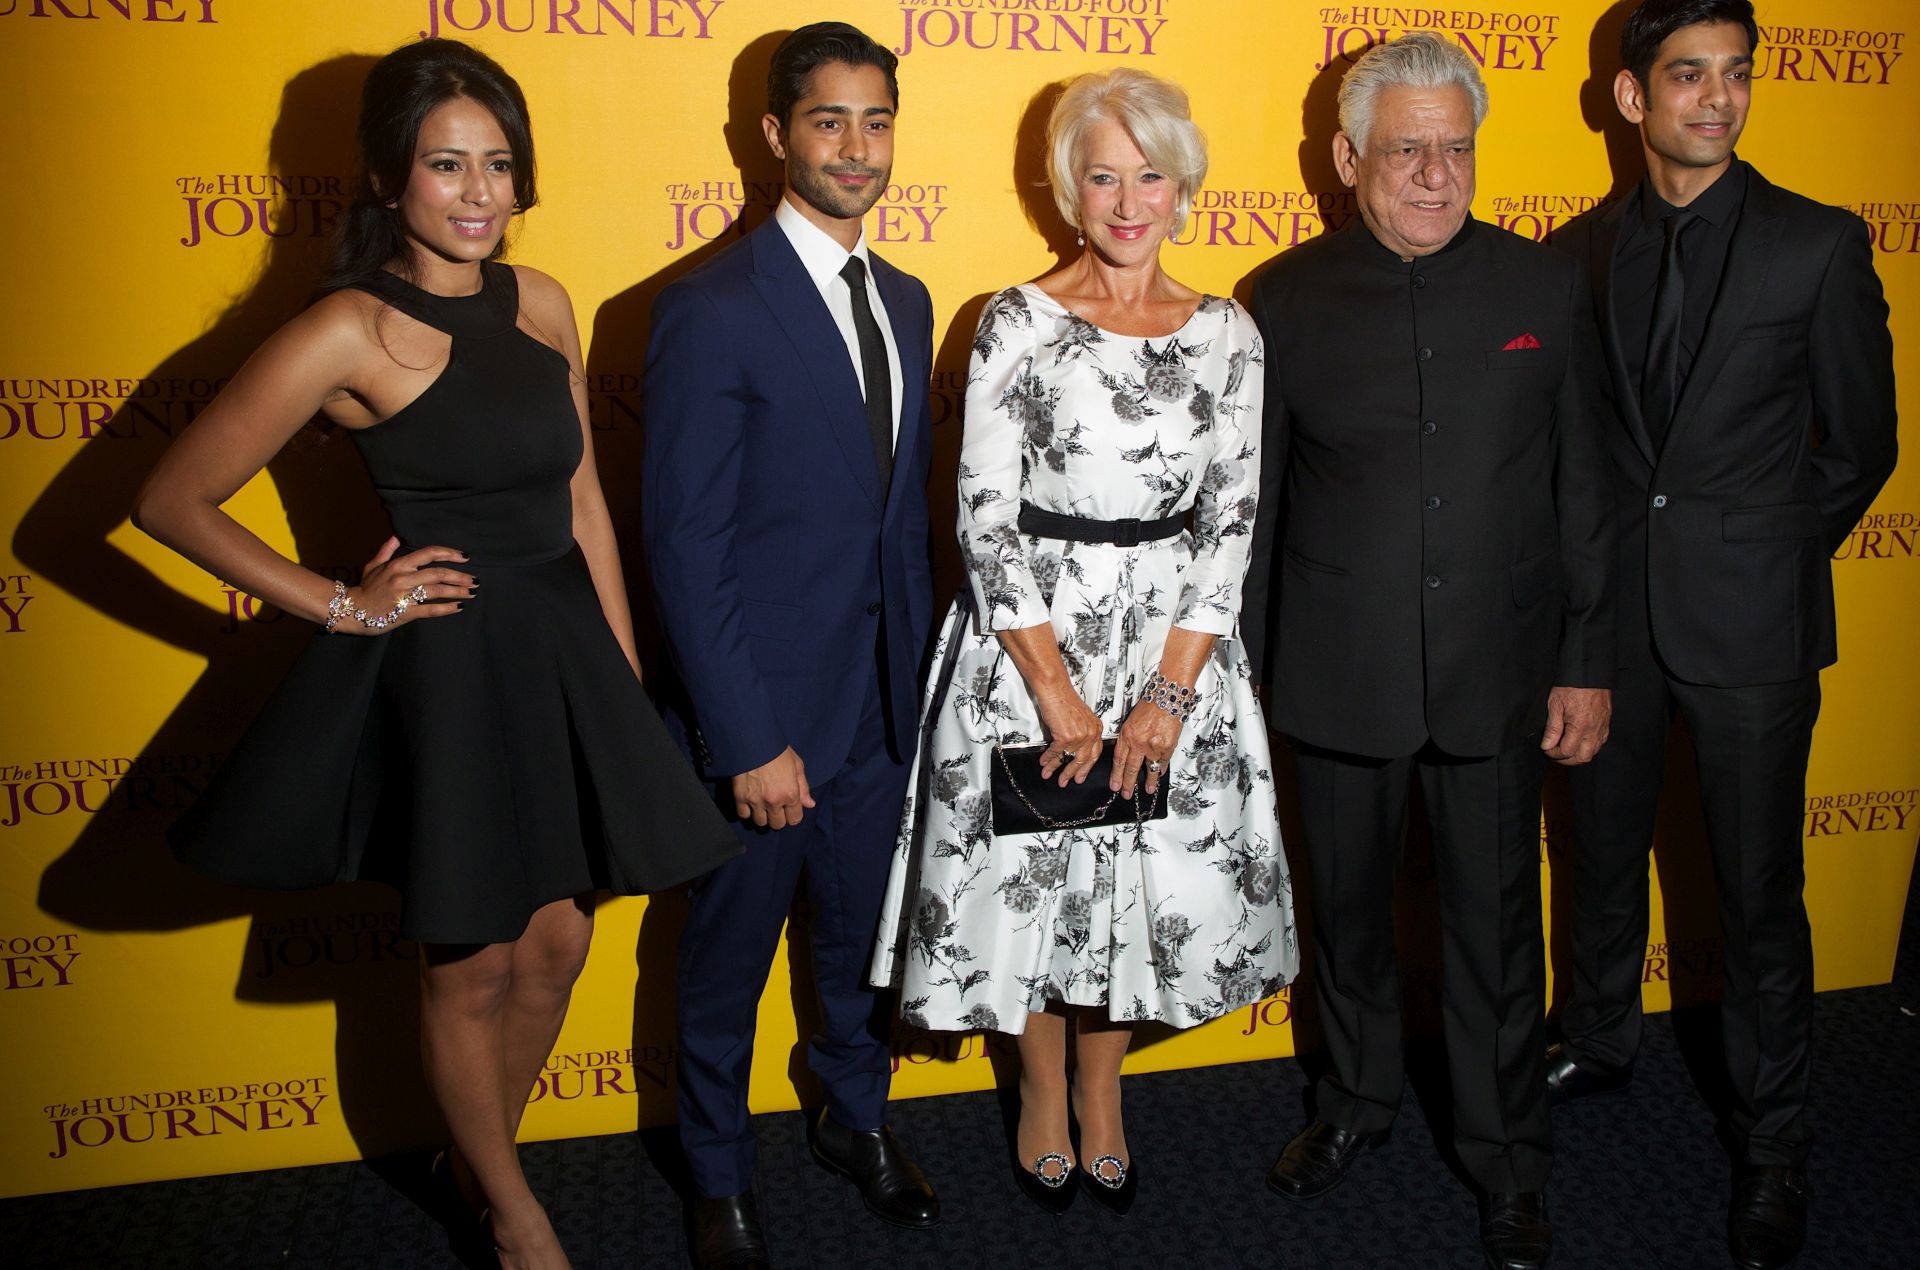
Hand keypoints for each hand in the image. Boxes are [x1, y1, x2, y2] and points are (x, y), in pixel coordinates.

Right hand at [335, 537, 472, 634]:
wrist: (352, 611)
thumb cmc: (364, 588)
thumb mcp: (373, 566)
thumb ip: (386, 551)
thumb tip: (396, 536)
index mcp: (398, 565)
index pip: (428, 553)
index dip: (449, 553)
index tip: (464, 556)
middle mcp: (403, 578)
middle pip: (438, 574)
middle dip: (460, 576)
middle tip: (475, 580)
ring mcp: (404, 596)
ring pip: (438, 591)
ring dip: (458, 591)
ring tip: (472, 592)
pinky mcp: (405, 613)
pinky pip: (430, 610)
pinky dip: (447, 608)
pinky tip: (459, 607)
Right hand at [730, 746, 814, 829]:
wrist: (752, 740)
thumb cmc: (777, 750)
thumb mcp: (796, 765)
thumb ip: (803, 787)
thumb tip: (809, 804)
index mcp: (790, 794)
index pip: (794, 819)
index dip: (793, 815)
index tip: (789, 809)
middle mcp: (773, 801)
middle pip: (777, 824)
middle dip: (778, 818)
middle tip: (775, 807)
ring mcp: (755, 801)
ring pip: (760, 822)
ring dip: (762, 816)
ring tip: (762, 804)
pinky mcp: (740, 797)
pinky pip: (744, 815)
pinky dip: (747, 811)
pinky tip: (750, 802)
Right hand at [1032, 684, 1103, 786]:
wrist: (1056, 690)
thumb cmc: (1065, 699)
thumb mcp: (1081, 717)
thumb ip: (1082, 732)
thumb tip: (1073, 748)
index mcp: (1096, 728)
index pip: (1095, 752)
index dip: (1087, 766)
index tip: (1082, 774)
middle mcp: (1090, 733)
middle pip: (1083, 760)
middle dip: (1073, 773)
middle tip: (1067, 781)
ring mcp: (1079, 736)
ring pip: (1068, 758)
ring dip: (1057, 769)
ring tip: (1050, 775)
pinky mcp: (1065, 736)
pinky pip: (1055, 752)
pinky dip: (1048, 759)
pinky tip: (1044, 763)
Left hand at [1111, 699, 1181, 797]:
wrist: (1168, 696)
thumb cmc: (1151, 704)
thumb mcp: (1132, 720)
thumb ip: (1129, 737)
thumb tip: (1127, 752)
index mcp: (1127, 734)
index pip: (1118, 759)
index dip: (1116, 774)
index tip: (1114, 784)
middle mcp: (1138, 742)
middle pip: (1130, 768)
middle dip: (1127, 783)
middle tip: (1126, 793)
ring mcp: (1153, 746)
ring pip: (1149, 768)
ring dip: (1149, 781)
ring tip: (1148, 789)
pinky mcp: (1166, 746)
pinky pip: (1163, 762)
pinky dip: (1162, 769)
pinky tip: (1160, 775)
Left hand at [1542, 686, 1611, 764]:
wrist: (1589, 672)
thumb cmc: (1571, 686)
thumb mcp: (1555, 705)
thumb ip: (1552, 728)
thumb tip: (1547, 746)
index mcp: (1580, 726)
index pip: (1567, 751)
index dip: (1554, 754)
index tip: (1546, 749)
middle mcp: (1594, 730)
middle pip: (1582, 757)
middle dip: (1567, 760)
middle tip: (1555, 755)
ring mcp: (1602, 727)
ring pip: (1593, 752)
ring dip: (1579, 755)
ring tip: (1566, 751)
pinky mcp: (1606, 723)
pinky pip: (1600, 743)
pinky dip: (1589, 747)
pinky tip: (1580, 743)